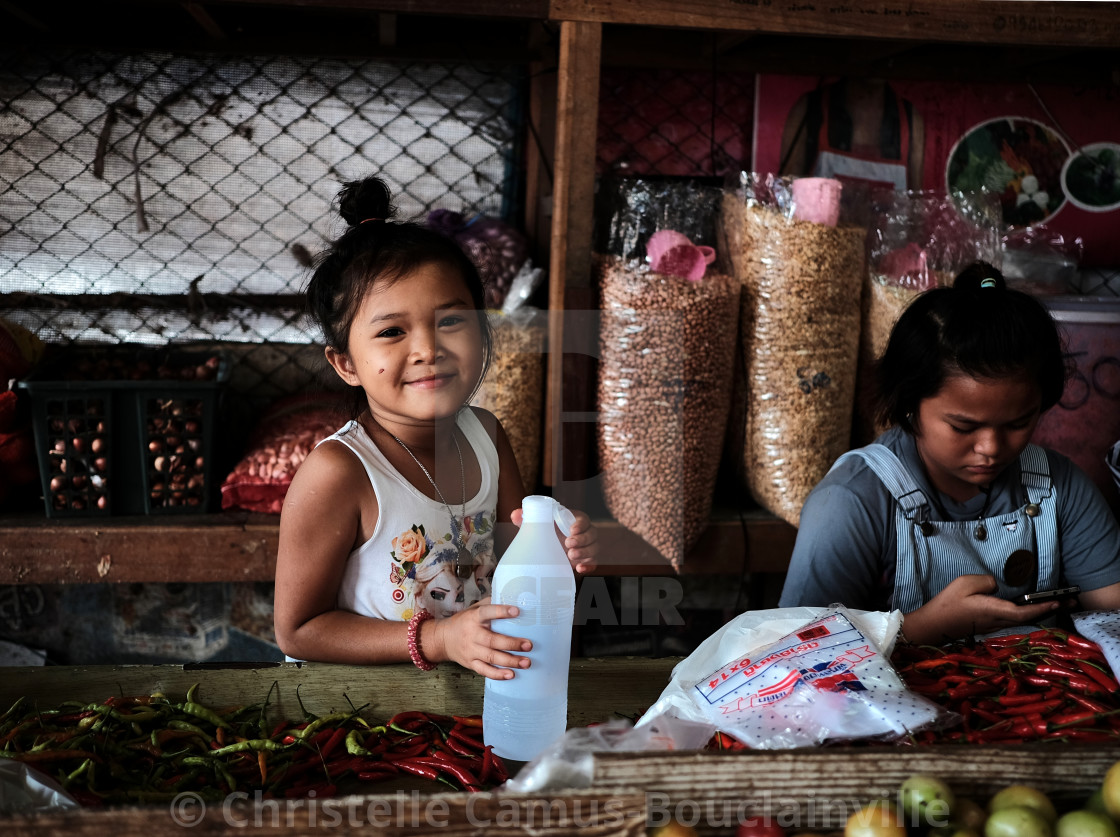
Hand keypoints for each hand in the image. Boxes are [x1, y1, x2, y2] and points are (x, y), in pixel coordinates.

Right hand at [428, 598, 531, 679]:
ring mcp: (471, 650)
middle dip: (512, 644)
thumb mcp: (474, 608)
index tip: (517, 611)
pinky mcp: (470, 663)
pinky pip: (484, 670)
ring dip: (510, 661)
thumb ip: (491, 604)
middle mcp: (472, 634)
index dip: (501, 611)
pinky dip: (498, 674)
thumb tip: (513, 597)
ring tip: (526, 662)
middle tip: (529, 645)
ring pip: (491, 657)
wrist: (443, 639)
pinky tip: (511, 675)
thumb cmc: (464, 622)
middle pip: (492, 640)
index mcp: (474, 617)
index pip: (487, 612)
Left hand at [509, 506, 598, 573]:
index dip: (580, 524)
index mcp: (573, 520)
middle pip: (592, 534)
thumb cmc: (544, 532)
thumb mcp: (536, 525)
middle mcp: (583, 533)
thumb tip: (515, 515)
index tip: (571, 530)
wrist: (546, 550)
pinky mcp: (585, 560)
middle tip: (568, 544)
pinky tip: (580, 569)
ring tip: (570, 556)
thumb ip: (527, 518)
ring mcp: (586, 547)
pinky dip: (589, 566)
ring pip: (594, 548)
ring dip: (585, 552)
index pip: (583, 519)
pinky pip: (593, 563)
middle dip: (582, 539)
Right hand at [902, 574, 1062, 644]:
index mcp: (994, 610)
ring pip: (1023, 619)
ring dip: (1040, 612)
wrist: (933, 625)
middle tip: (1069, 602)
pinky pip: (1014, 619)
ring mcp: (994, 625)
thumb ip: (986, 581)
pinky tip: (1029, 608)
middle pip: (1030, 617)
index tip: (1059, 601)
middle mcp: (998, 621)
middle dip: (1050, 610)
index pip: (1024, 611)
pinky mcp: (988, 625)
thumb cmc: (947, 604)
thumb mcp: (964, 583)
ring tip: (1055, 603)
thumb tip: (997, 585)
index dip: (1043, 607)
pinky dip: (1027, 613)